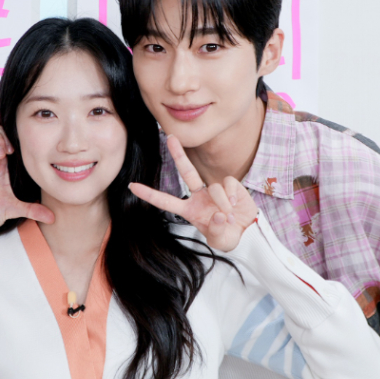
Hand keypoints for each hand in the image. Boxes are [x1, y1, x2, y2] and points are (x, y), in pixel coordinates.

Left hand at [129, 135, 256, 251]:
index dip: (149, 194)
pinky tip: (235, 204)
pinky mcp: (229, 185)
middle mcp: (199, 196)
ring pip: (214, 187)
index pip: (165, 201)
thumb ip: (216, 231)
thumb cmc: (227, 235)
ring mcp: (213, 189)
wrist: (247, 231)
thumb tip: (218, 215)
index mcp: (189, 210)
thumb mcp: (219, 241)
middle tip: (170, 137)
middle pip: (186, 172)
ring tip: (230, 217)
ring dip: (223, 203)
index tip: (132, 186)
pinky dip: (232, 195)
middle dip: (178, 154)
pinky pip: (228, 184)